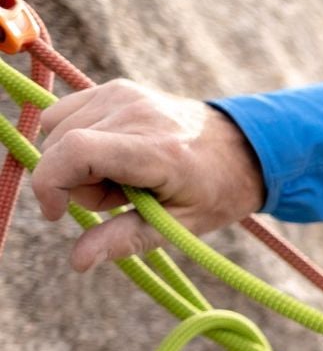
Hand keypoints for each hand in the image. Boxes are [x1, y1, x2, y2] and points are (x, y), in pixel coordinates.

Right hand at [30, 79, 264, 270]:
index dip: (51, 184)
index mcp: (156, 149)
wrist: (244, 147)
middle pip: (61, 147)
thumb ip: (126, 239)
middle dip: (76, 183)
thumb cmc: (215, 192)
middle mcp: (136, 112)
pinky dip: (74, 140)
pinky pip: (63, 115)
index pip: (76, 151)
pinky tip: (109, 155)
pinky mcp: (115, 88)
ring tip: (121, 176)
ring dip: (76, 162)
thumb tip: (77, 262)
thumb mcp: (179, 226)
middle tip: (121, 197)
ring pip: (56, 131)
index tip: (57, 213)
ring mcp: (123, 94)